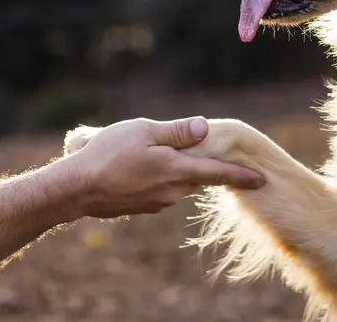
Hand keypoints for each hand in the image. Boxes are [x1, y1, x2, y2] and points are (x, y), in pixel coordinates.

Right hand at [57, 117, 264, 217]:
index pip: (218, 174)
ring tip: (157, 152)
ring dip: (176, 169)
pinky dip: (160, 177)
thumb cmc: (107, 155)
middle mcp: (172, 192)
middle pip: (198, 176)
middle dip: (204, 165)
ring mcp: (156, 203)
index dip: (242, 175)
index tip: (261, 179)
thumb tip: (205, 127)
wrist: (75, 189)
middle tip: (208, 150)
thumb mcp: (144, 132)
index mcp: (177, 171)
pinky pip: (161, 189)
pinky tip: (139, 167)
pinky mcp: (141, 207)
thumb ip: (177, 131)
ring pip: (178, 182)